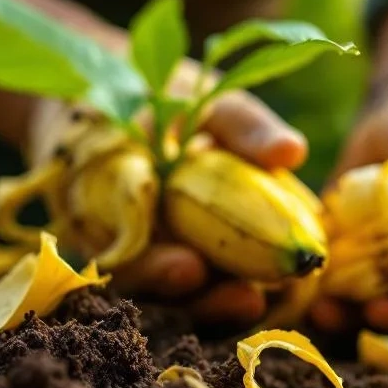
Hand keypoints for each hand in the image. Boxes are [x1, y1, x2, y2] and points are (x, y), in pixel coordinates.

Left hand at [28, 56, 306, 324]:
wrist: (92, 86)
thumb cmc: (169, 100)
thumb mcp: (216, 109)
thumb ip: (250, 130)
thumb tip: (293, 151)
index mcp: (227, 228)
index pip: (256, 269)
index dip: (274, 279)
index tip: (295, 282)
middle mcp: (186, 249)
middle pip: (209, 294)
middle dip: (224, 302)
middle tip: (246, 297)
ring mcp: (140, 251)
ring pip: (162, 289)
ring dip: (175, 288)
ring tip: (191, 271)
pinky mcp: (96, 246)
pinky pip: (117, 269)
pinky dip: (135, 267)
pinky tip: (155, 256)